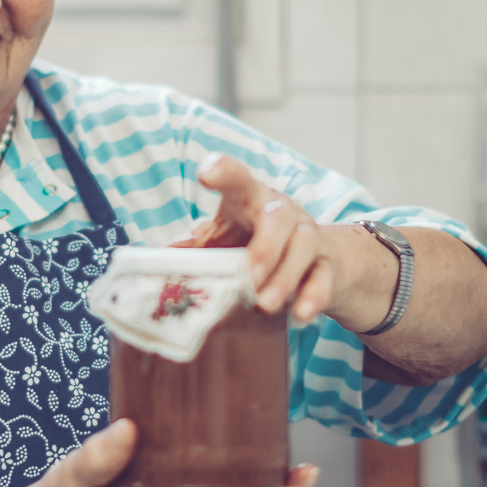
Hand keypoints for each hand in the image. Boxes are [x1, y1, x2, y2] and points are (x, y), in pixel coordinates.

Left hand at [173, 153, 339, 320]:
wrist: (319, 258)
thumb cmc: (258, 242)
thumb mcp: (224, 239)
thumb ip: (196, 246)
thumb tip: (157, 260)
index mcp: (250, 199)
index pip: (238, 179)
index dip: (224, 172)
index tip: (207, 174)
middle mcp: (283, 212)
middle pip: (278, 217)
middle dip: (264, 247)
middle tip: (248, 277)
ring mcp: (309, 235)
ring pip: (304, 246)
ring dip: (285, 277)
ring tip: (265, 304)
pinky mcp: (329, 265)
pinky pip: (325, 277)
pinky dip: (313, 296)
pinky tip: (300, 315)